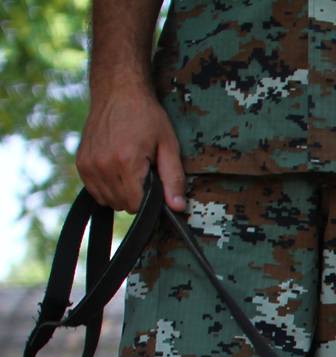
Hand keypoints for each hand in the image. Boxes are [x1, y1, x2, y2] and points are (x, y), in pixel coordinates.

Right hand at [76, 87, 185, 212]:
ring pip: (108, 200)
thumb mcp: (169, 146)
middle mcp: (102, 165)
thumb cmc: (146, 116)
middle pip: (123, 204)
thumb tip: (177, 208)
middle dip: (137, 196)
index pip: (137, 204)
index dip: (150, 200)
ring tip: (130, 170)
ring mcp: (88, 164)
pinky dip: (107, 187)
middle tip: (143, 172)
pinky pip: (95, 191)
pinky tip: (117, 170)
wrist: (117, 92)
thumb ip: (173, 179)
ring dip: (121, 193)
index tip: (155, 183)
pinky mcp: (80, 162)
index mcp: (125, 162)